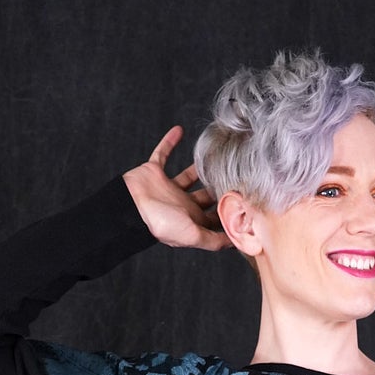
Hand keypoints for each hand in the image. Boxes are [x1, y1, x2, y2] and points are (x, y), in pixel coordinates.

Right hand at [122, 124, 232, 250]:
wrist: (132, 207)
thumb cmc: (160, 224)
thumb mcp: (193, 235)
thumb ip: (213, 240)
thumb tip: (235, 243)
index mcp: (191, 219)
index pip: (213, 216)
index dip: (226, 211)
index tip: (243, 201)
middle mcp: (181, 204)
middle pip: (204, 196)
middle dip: (217, 188)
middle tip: (235, 176)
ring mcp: (167, 187)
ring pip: (187, 175)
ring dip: (197, 167)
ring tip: (213, 156)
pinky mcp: (154, 172)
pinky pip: (163, 153)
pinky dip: (169, 142)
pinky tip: (179, 130)